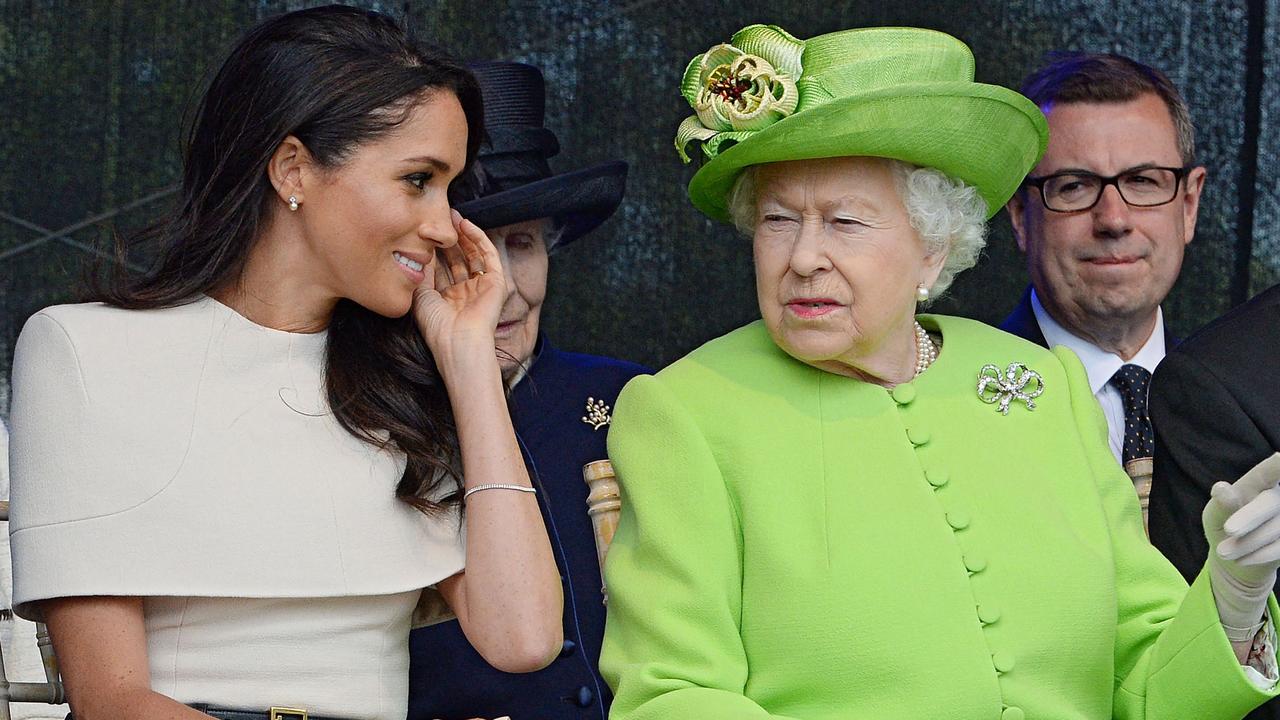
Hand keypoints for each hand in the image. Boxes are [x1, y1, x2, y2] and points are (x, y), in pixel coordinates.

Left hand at [413, 210, 504, 366]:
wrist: (458, 342)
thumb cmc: (437, 326)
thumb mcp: (421, 295)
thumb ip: (423, 272)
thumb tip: (420, 250)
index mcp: (448, 299)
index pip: (443, 267)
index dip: (435, 248)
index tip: (425, 230)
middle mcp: (465, 292)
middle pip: (458, 258)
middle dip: (449, 239)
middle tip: (439, 218)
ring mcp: (481, 287)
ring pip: (474, 254)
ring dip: (463, 235)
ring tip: (452, 217)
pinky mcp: (496, 283)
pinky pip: (489, 255)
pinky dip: (478, 238)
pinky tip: (465, 225)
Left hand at [1204, 453, 1279, 638]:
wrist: (1235, 558)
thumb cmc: (1223, 524)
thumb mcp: (1214, 515)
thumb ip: (1220, 503)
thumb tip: (1221, 488)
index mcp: (1257, 484)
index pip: (1267, 472)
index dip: (1276, 466)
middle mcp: (1277, 496)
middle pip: (1269, 503)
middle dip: (1248, 518)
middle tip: (1229, 529)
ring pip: (1274, 529)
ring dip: (1246, 544)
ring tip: (1223, 552)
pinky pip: (1278, 549)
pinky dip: (1257, 556)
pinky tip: (1241, 558)